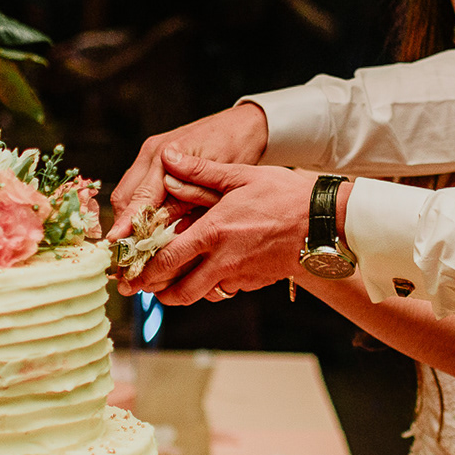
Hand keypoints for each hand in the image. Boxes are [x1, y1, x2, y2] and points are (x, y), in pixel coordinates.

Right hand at [108, 104, 269, 238]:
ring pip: (126, 194)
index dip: (127, 223)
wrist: (242, 125)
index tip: (116, 243)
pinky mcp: (152, 159)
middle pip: (124, 197)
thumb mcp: (217, 181)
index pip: (139, 197)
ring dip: (129, 218)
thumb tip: (158, 225)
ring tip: (135, 247)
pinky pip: (136, 187)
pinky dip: (138, 208)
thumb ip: (187, 201)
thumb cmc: (235, 149)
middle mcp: (151, 153)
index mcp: (166, 155)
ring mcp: (149, 154)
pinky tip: (147, 228)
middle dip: (124, 226)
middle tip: (128, 254)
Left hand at [124, 150, 313, 304]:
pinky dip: (209, 287)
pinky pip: (223, 290)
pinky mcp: (254, 283)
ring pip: (199, 296)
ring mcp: (239, 276)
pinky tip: (206, 273)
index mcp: (212, 232)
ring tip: (168, 283)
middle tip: (142, 285)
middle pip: (177, 290)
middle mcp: (221, 260)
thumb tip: (170, 158)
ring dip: (179, 293)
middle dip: (155, 291)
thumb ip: (201, 172)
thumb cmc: (285, 196)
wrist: (325, 223)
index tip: (129, 270)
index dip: (141, 269)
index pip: (165, 260)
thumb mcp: (241, 176)